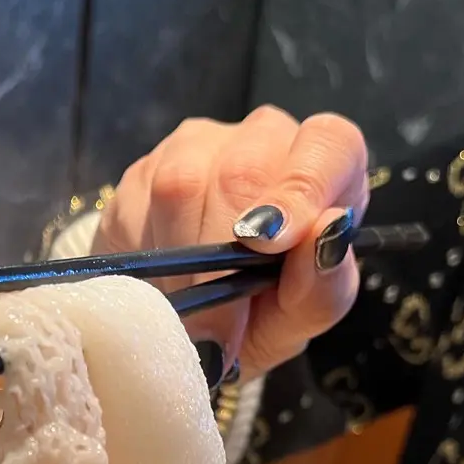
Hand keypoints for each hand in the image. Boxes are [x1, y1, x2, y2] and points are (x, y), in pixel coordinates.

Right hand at [93, 106, 368, 378]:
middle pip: (241, 170)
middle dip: (222, 251)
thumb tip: (325, 237)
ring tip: (188, 307)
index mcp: (326, 166)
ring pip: (180, 184)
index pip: (327, 144)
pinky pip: (135, 205)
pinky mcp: (142, 170)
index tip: (269, 244)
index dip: (300, 188)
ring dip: (181, 261)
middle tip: (215, 318)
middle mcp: (264, 141)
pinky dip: (146, 257)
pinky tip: (160, 282)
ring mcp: (197, 148)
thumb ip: (322, 289)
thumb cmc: (262, 312)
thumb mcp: (300, 319)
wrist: (194, 323)